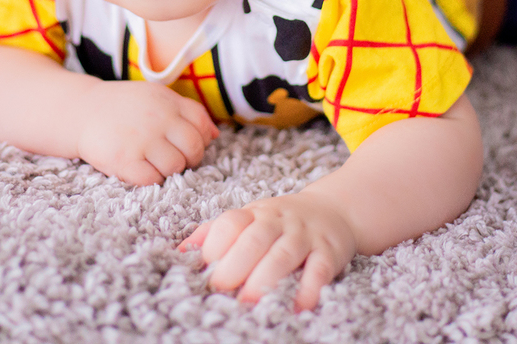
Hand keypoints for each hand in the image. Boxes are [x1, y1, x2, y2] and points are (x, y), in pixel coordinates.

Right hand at [76, 80, 218, 185]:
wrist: (82, 111)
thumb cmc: (125, 107)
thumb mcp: (157, 97)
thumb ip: (188, 112)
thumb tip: (215, 135)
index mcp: (168, 101)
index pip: (202, 125)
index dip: (200, 140)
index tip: (185, 143)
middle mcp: (158, 118)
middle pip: (194, 149)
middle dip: (189, 158)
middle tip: (172, 157)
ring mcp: (141, 140)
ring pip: (176, 167)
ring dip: (169, 170)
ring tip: (155, 162)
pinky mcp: (124, 160)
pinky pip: (152, 180)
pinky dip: (151, 179)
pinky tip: (141, 168)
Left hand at [178, 190, 357, 310]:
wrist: (336, 210)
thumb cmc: (281, 222)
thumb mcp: (250, 218)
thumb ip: (215, 232)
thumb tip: (180, 253)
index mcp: (256, 213)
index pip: (232, 222)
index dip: (216, 243)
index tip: (205, 266)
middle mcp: (279, 221)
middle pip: (256, 238)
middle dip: (236, 263)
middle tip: (220, 288)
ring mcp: (305, 236)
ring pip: (285, 253)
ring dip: (266, 276)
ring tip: (249, 300)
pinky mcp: (329, 252)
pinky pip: (320, 269)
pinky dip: (309, 288)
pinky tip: (298, 305)